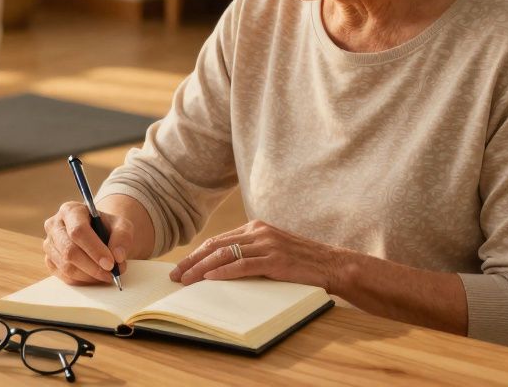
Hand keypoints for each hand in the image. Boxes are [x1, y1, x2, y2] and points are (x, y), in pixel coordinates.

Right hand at [42, 201, 134, 285]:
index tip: (110, 263)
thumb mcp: (121, 225)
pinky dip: (82, 281)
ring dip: (89, 276)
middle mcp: (54, 225)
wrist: (98, 234)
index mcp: (70, 210)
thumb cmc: (107, 227)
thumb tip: (117, 256)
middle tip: (111, 274)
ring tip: (106, 275)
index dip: (94, 249)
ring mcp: (49, 244)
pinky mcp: (49, 261)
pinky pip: (64, 276)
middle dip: (92, 266)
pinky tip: (95, 276)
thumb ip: (122, 237)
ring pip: (66, 266)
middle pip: (69, 251)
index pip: (78, 231)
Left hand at [170, 220, 343, 290]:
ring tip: (186, 280)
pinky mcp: (275, 259)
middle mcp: (258, 232)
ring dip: (201, 269)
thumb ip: (250, 253)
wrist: (331, 264)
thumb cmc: (301, 262)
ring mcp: (267, 244)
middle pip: (216, 246)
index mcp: (255, 228)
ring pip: (225, 255)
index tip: (181, 266)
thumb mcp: (272, 251)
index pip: (218, 241)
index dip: (197, 254)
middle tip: (175, 275)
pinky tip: (210, 279)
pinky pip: (243, 265)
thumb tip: (221, 268)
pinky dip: (224, 272)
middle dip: (192, 261)